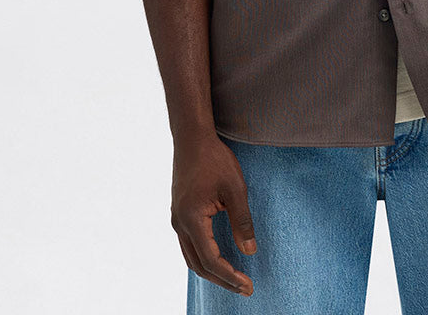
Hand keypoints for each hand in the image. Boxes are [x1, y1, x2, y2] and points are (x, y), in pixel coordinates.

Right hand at [171, 130, 257, 296]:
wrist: (192, 138)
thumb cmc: (215, 159)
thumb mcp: (235, 188)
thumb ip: (242, 221)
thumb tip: (250, 252)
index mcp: (192, 219)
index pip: (211, 260)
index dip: (230, 275)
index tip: (248, 285)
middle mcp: (179, 223)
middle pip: (198, 265)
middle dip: (222, 280)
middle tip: (244, 288)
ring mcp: (177, 219)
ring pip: (191, 257)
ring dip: (212, 271)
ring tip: (234, 278)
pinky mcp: (179, 213)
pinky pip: (189, 245)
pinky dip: (203, 257)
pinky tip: (219, 258)